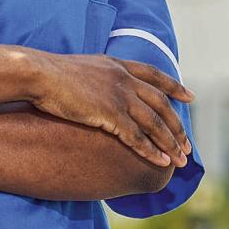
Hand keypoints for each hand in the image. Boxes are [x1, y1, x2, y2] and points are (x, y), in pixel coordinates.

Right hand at [28, 52, 194, 169]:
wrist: (38, 74)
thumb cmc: (51, 74)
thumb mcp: (82, 68)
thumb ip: (98, 76)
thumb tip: (98, 86)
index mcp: (118, 66)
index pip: (155, 75)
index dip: (174, 86)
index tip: (190, 97)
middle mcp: (124, 79)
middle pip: (161, 104)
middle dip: (177, 127)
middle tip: (188, 145)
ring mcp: (119, 96)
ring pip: (154, 123)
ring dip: (171, 143)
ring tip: (182, 161)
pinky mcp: (110, 114)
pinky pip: (137, 137)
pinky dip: (152, 151)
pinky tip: (162, 162)